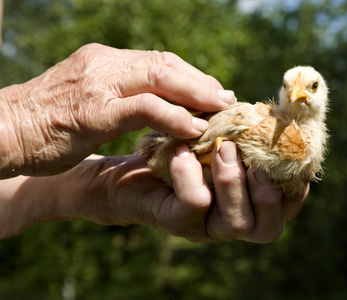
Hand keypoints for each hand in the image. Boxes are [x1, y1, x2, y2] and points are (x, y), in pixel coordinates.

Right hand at [0, 43, 235, 177]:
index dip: (191, 76)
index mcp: (104, 61)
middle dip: (201, 82)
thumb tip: (158, 107)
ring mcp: (99, 85)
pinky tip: (193, 128)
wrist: (3, 131)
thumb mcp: (89, 100)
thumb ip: (122, 97)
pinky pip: (144, 108)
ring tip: (220, 110)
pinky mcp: (94, 111)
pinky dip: (173, 116)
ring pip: (160, 78)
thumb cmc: (47, 122)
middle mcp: (104, 64)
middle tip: (226, 99)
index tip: (213, 92)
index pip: (158, 61)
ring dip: (196, 94)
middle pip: (166, 65)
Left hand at [68, 142, 306, 242]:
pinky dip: (191, 173)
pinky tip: (181, 151)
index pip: (286, 209)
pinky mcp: (176, 221)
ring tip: (221, 147)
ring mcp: (205, 227)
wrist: (132, 168)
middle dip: (266, 190)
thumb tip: (268, 114)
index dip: (295, 187)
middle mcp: (231, 221)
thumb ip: (243, 137)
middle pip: (268, 228)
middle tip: (253, 154)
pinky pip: (195, 203)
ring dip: (233, 180)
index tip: (293, 154)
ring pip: (236, 222)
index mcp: (249, 203)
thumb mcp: (217, 138)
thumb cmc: (183, 149)